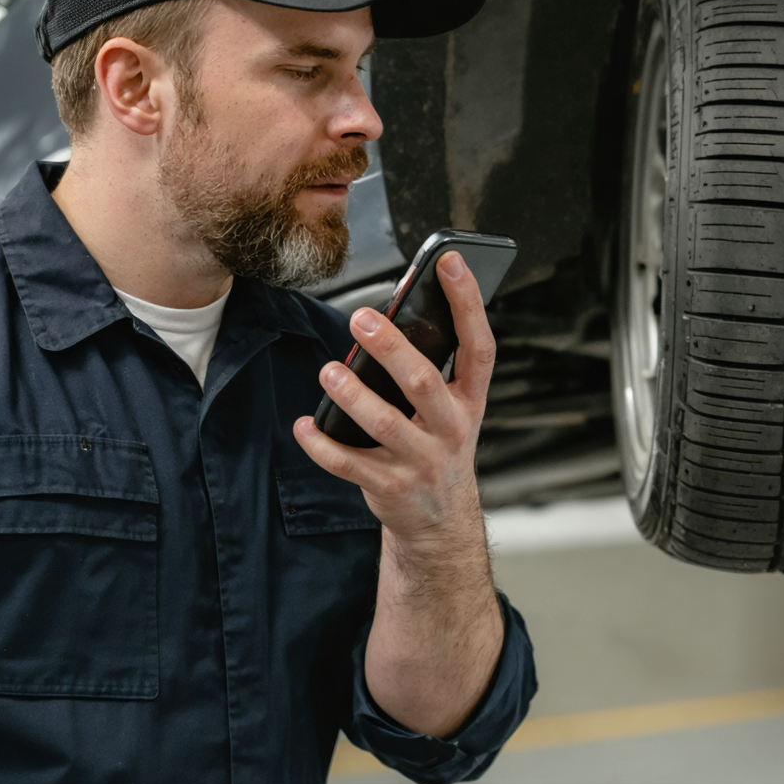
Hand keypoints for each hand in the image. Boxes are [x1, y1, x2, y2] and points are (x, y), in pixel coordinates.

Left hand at [294, 250, 503, 735]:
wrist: (440, 521)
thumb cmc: (438, 446)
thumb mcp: (451, 407)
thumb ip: (431, 368)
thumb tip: (387, 318)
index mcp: (470, 399)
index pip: (478, 345)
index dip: (467, 302)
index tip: (448, 262)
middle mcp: (451, 428)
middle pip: (425, 383)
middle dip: (393, 350)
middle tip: (362, 318)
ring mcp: (422, 461)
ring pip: (385, 424)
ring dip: (353, 395)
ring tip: (330, 370)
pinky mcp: (390, 487)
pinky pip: (350, 464)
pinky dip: (322, 444)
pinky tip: (304, 426)